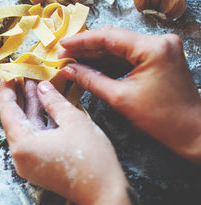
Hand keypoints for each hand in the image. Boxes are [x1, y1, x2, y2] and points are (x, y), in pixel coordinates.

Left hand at [0, 78, 129, 204]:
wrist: (104, 193)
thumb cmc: (92, 159)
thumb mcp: (74, 121)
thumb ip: (54, 101)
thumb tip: (41, 86)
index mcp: (23, 144)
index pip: (7, 111)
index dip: (7, 90)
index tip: (8, 73)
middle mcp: (20, 155)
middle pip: (14, 119)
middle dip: (20, 96)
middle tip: (22, 74)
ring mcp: (28, 162)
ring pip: (24, 128)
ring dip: (30, 107)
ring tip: (34, 84)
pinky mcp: (38, 165)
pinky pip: (33, 138)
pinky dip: (38, 121)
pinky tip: (45, 105)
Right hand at [58, 26, 200, 164]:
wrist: (190, 131)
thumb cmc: (161, 118)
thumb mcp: (119, 98)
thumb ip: (91, 80)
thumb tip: (68, 69)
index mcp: (152, 48)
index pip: (108, 37)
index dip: (81, 41)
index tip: (61, 46)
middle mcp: (160, 41)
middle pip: (114, 38)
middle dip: (86, 47)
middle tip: (63, 55)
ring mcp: (162, 48)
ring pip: (120, 46)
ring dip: (96, 54)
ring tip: (72, 60)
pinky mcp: (160, 56)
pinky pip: (129, 54)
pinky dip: (110, 60)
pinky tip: (91, 65)